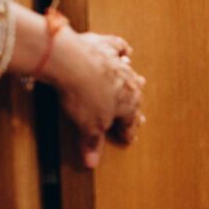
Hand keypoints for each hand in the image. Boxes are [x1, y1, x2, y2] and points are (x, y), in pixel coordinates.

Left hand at [46, 28, 145, 168]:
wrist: (70, 63)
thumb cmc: (83, 94)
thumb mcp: (88, 127)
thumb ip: (92, 143)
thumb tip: (91, 161)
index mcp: (130, 102)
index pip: (130, 122)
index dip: (127, 132)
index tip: (126, 139)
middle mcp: (129, 82)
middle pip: (133, 98)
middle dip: (133, 108)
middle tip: (137, 116)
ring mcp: (117, 63)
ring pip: (130, 73)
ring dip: (133, 79)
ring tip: (138, 81)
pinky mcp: (104, 47)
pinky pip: (118, 48)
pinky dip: (122, 50)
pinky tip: (125, 51)